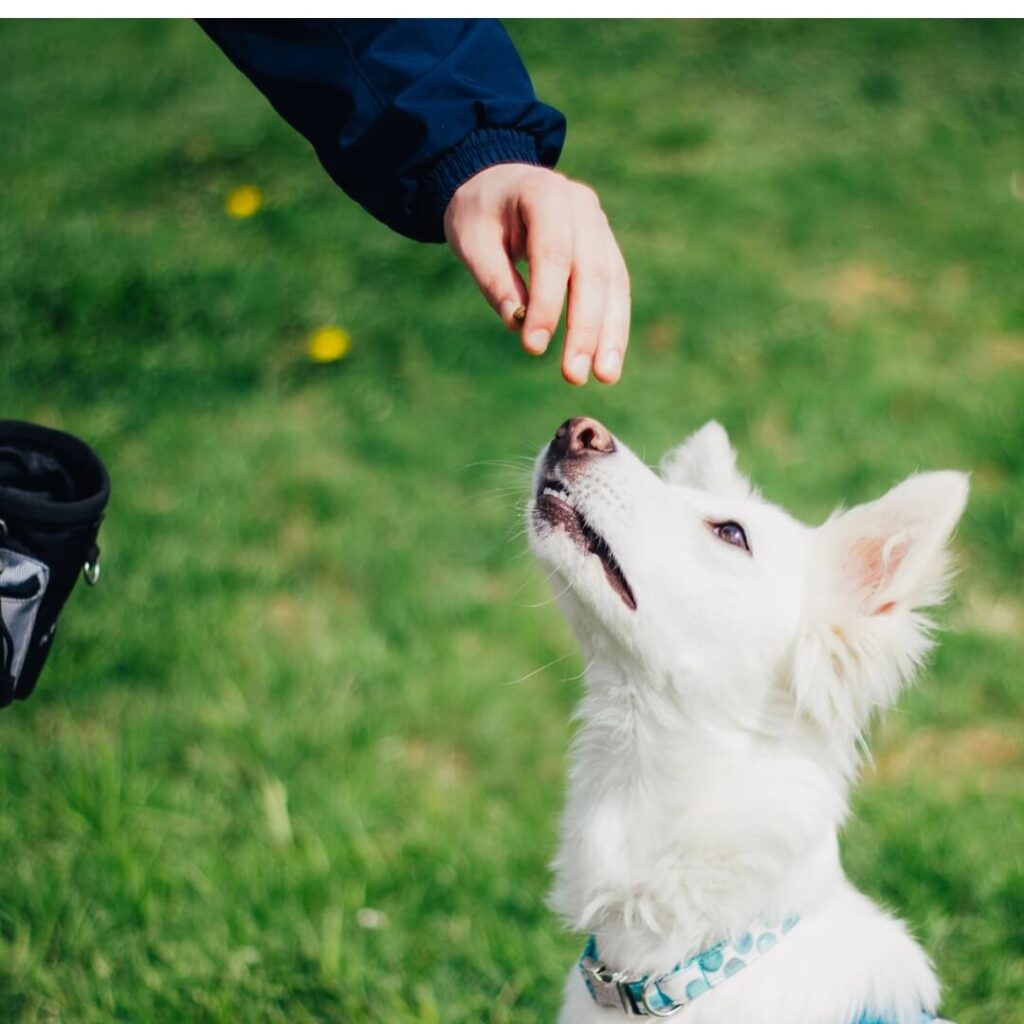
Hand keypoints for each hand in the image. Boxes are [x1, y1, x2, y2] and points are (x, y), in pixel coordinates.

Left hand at [443, 164, 629, 384]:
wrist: (498, 184)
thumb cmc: (479, 213)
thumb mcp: (470, 239)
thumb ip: (493, 278)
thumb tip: (518, 323)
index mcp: (544, 193)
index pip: (553, 254)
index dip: (547, 303)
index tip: (533, 347)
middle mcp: (582, 206)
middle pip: (591, 272)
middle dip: (584, 328)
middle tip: (573, 374)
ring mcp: (599, 226)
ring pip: (613, 283)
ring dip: (610, 334)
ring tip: (604, 376)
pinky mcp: (605, 248)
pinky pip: (616, 288)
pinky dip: (613, 325)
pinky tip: (608, 360)